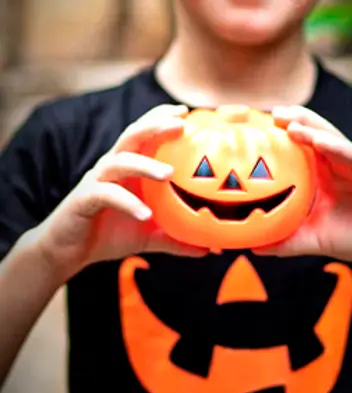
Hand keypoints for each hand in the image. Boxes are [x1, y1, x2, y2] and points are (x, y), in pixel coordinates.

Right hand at [27, 104, 206, 279]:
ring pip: (119, 162)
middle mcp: (112, 167)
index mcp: (129, 168)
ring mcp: (97, 181)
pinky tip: (145, 214)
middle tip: (180, 124)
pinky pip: (106, 195)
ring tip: (168, 174)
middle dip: (154, 126)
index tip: (187, 112)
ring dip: (144, 165)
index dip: (161, 118)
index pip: (144, 135)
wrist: (72, 251)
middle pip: (131, 137)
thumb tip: (211, 249)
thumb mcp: (152, 236)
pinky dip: (127, 202)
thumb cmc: (112, 234)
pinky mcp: (84, 199)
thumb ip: (179, 238)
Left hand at [256, 105, 351, 267]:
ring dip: (313, 129)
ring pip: (335, 140)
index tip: (257, 126)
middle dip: (296, 120)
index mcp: (328, 174)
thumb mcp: (314, 239)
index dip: (283, 133)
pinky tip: (319, 141)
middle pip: (318, 134)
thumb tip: (252, 247)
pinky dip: (337, 148)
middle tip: (271, 113)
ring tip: (290, 123)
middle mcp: (343, 164)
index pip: (304, 146)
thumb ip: (286, 240)